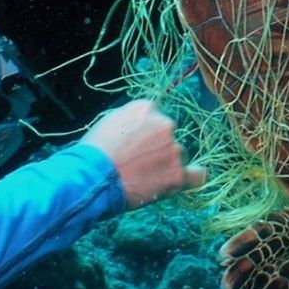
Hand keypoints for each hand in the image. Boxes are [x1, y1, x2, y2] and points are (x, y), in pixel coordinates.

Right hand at [81, 99, 207, 209]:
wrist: (91, 178)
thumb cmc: (93, 152)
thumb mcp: (108, 122)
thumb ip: (131, 121)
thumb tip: (141, 126)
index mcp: (146, 108)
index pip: (155, 117)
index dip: (146, 133)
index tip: (137, 145)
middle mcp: (165, 124)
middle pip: (168, 136)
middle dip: (157, 148)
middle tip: (138, 164)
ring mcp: (174, 149)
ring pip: (178, 155)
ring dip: (166, 164)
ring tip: (144, 179)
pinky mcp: (177, 174)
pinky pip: (197, 175)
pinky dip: (193, 177)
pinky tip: (184, 180)